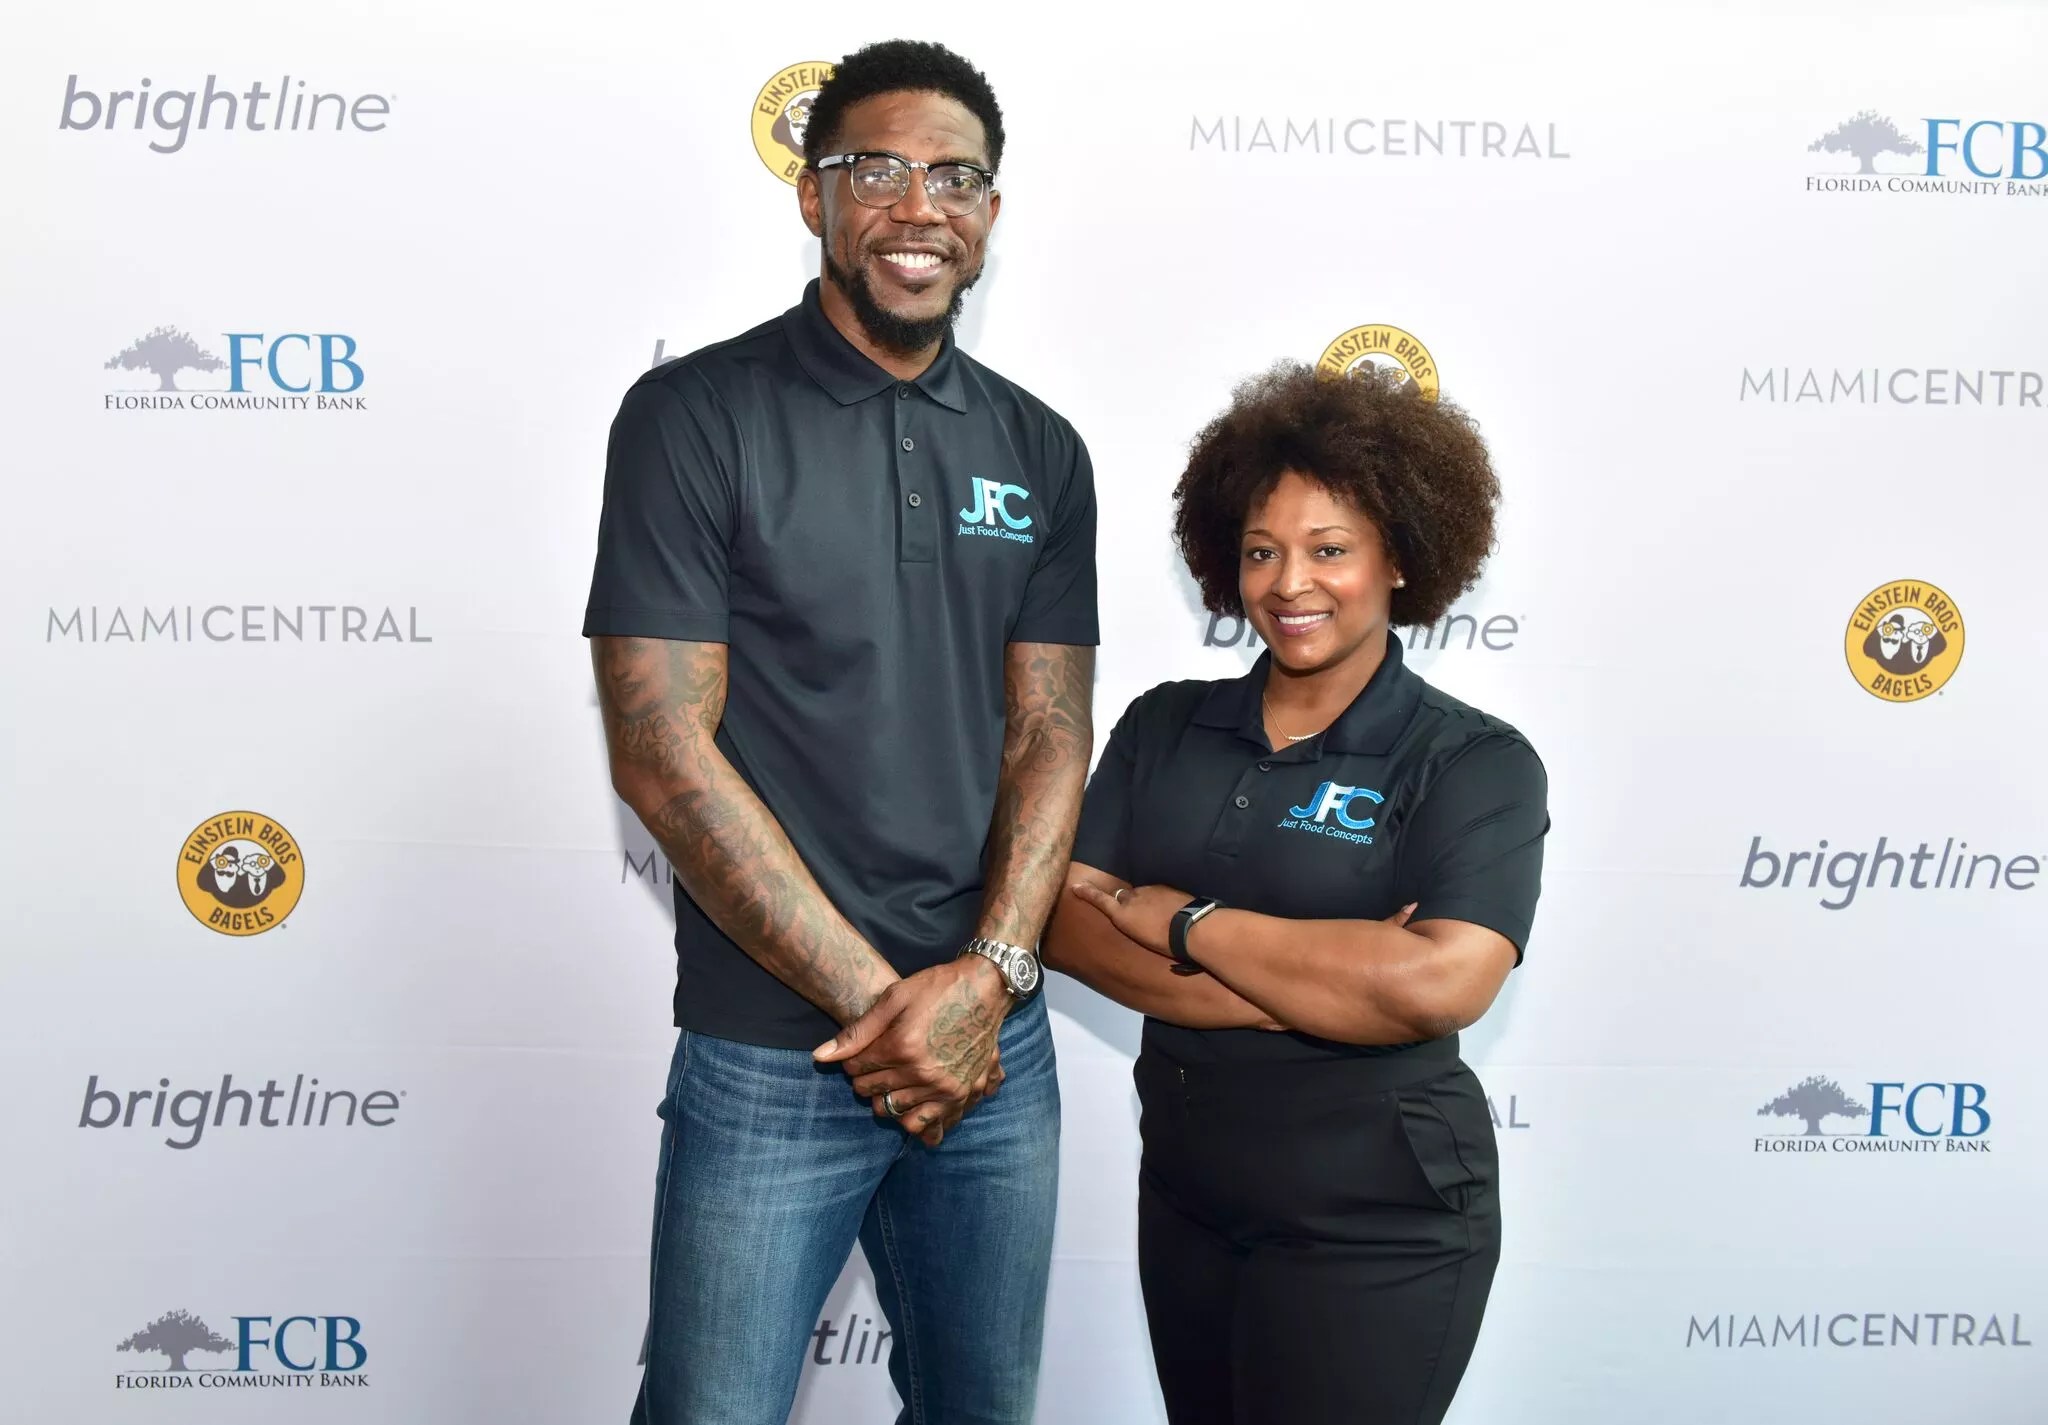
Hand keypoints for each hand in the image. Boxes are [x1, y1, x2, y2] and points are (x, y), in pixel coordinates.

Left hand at [813, 956, 1010, 1146]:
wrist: (986, 987)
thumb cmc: (937, 987)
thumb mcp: (893, 999)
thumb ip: (858, 1031)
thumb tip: (820, 1057)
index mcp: (902, 1047)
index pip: (858, 1069)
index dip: (853, 1061)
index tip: (861, 1053)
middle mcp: (923, 1073)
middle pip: (876, 1093)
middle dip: (867, 1082)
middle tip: (874, 1067)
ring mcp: (946, 1087)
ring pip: (899, 1114)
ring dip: (888, 1102)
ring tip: (892, 1085)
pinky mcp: (964, 1093)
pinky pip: (933, 1124)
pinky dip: (918, 1121)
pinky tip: (914, 1105)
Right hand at [1067, 882, 1190, 956]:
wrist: (1192, 928)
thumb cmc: (1165, 941)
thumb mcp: (1141, 937)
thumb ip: (1133, 924)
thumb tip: (1132, 919)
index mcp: (1123, 913)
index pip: (1102, 900)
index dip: (1088, 893)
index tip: (1076, 887)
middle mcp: (1134, 898)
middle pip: (1123, 895)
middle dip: (1123, 901)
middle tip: (1133, 914)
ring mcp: (1151, 891)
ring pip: (1142, 894)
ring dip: (1144, 901)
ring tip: (1155, 915)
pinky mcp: (1167, 889)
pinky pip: (1157, 893)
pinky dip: (1158, 900)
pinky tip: (1168, 910)